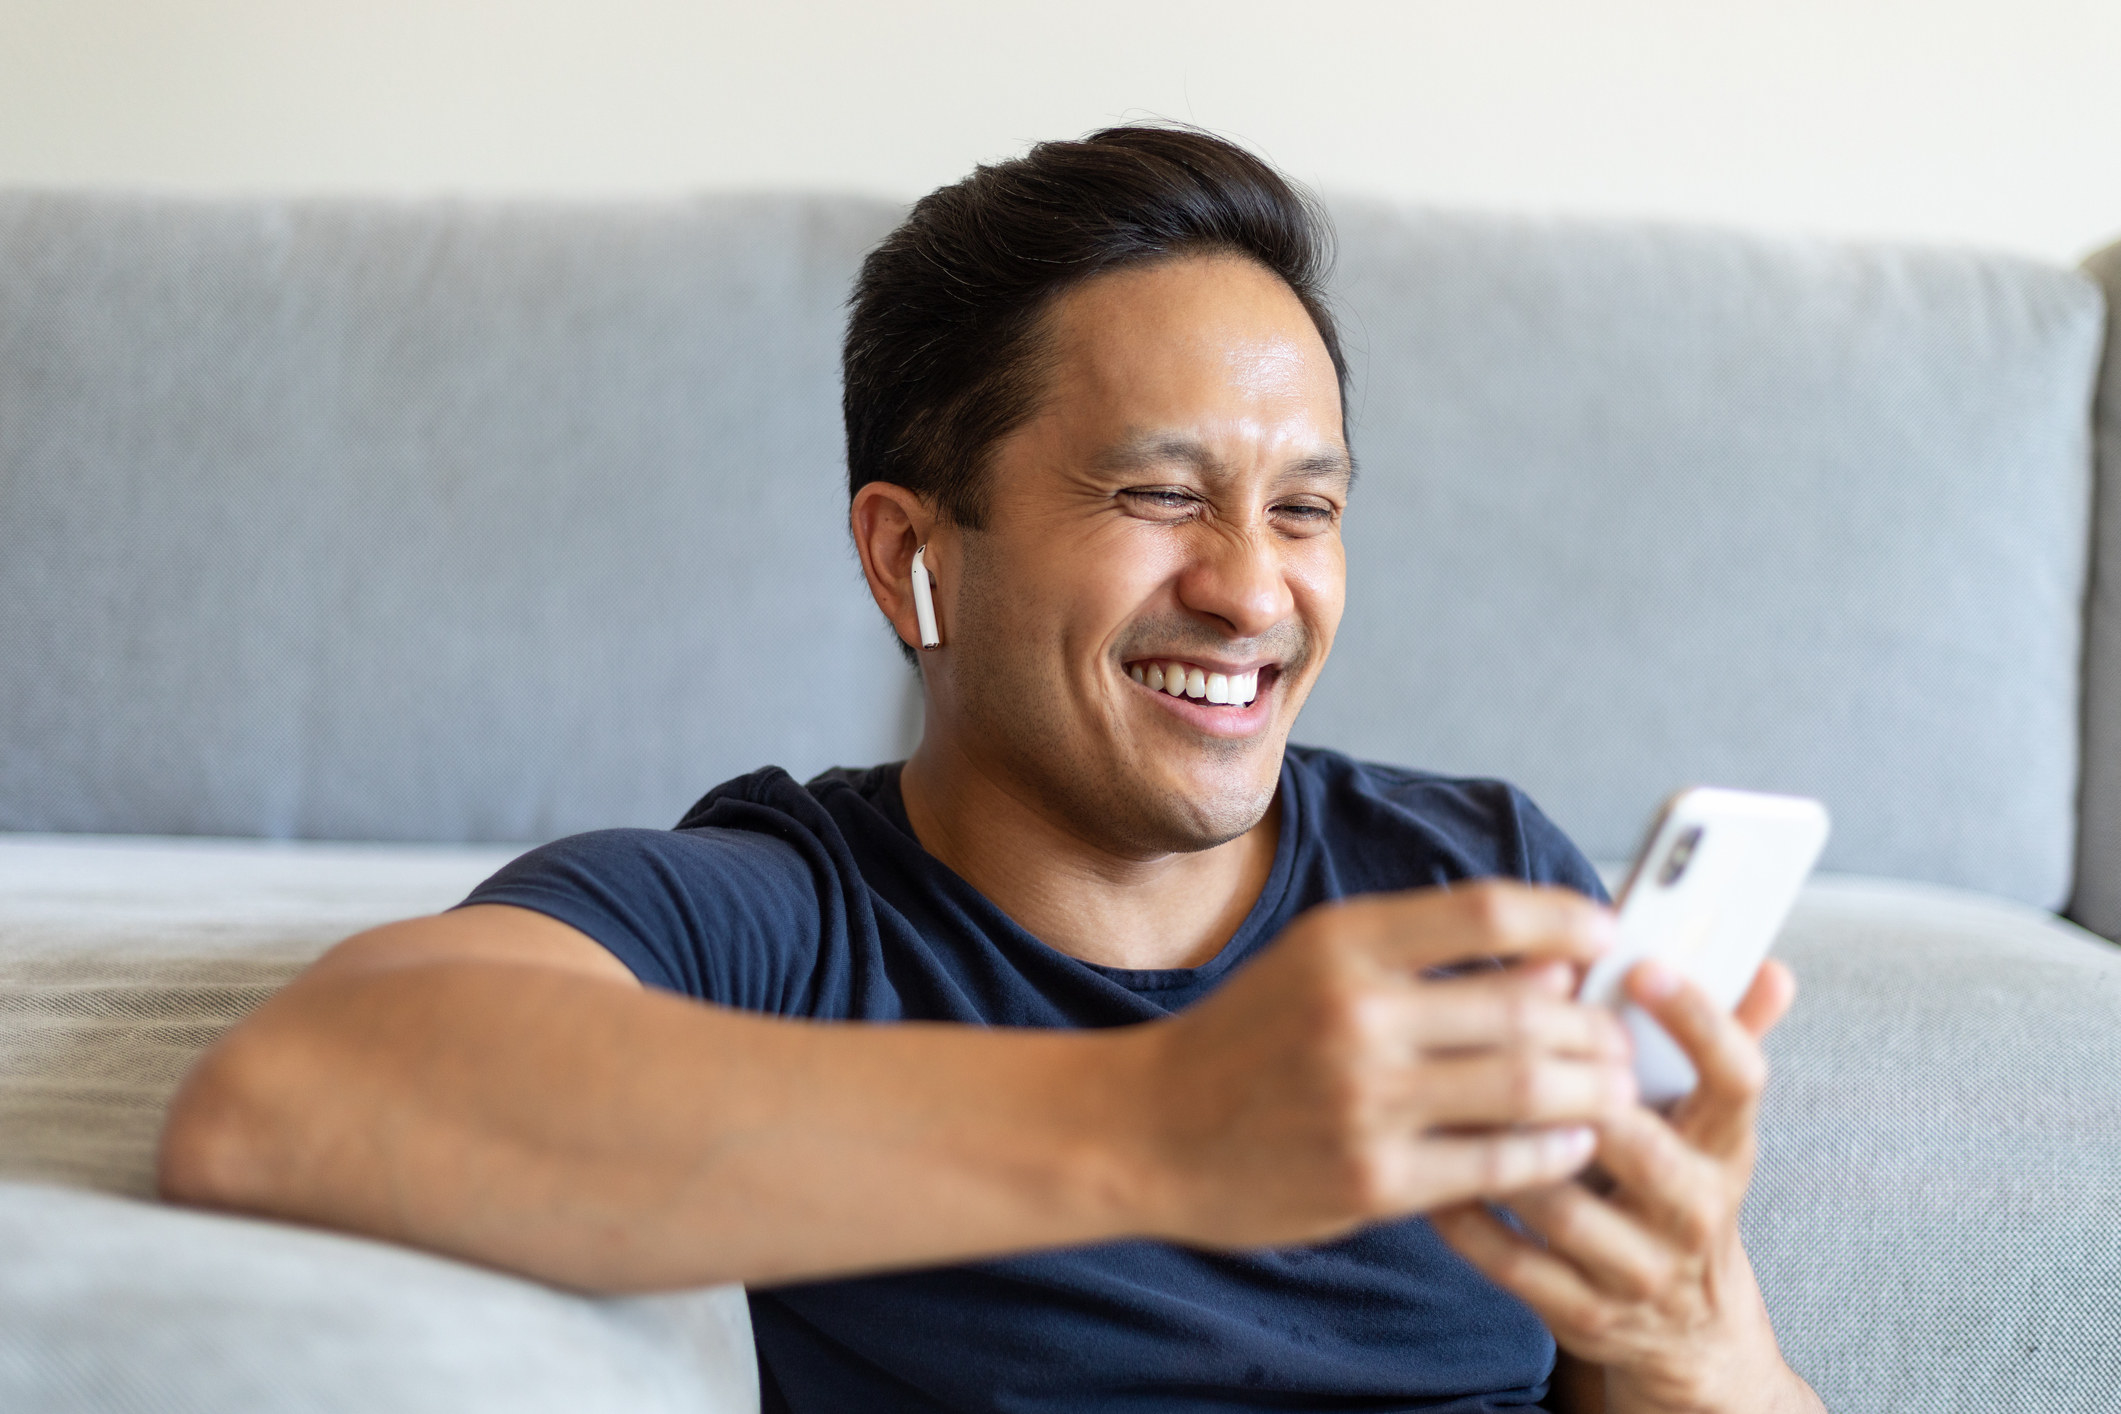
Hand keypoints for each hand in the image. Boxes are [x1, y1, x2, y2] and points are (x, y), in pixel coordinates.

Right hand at [1127, 881, 1638, 1249]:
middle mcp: (1355, 1014)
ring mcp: (1364, 1101)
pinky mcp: (1370, 1180)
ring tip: (1614, 1091)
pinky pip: (1495, 1164)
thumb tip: (1547, 962)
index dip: (1564, 919)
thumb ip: (1416, 952)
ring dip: (1591, 1089)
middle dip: (1594, 1023)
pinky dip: (1549, 1154)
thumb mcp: (1313, 963)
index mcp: (1341, 942)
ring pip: (1525, 1087)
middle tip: (1622, 1036)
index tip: (1607, 934)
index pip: (1486, 911)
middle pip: (1524, 1006)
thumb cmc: (1243, 1041)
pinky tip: (1568, 1146)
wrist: (1146, 1130)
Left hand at [1430, 960, 1823, 1413]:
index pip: (1735, 1078)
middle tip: (1501, 1033)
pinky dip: (1464, 1216)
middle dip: (1566, 1089)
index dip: (1696, 1021)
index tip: (1642, 967)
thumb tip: (1767, 968)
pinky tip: (1432, 1168)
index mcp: (1727, 1148)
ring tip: (1446, 1093)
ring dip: (1499, 1149)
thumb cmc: (1677, 1191)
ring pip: (1561, 1206)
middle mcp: (1695, 1213)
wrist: (1688, 1331)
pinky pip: (1511, 1261)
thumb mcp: (1708, 1125)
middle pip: (1636, 1143)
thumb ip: (1723, 1041)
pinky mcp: (1584, 1315)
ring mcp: (1640, 1272)